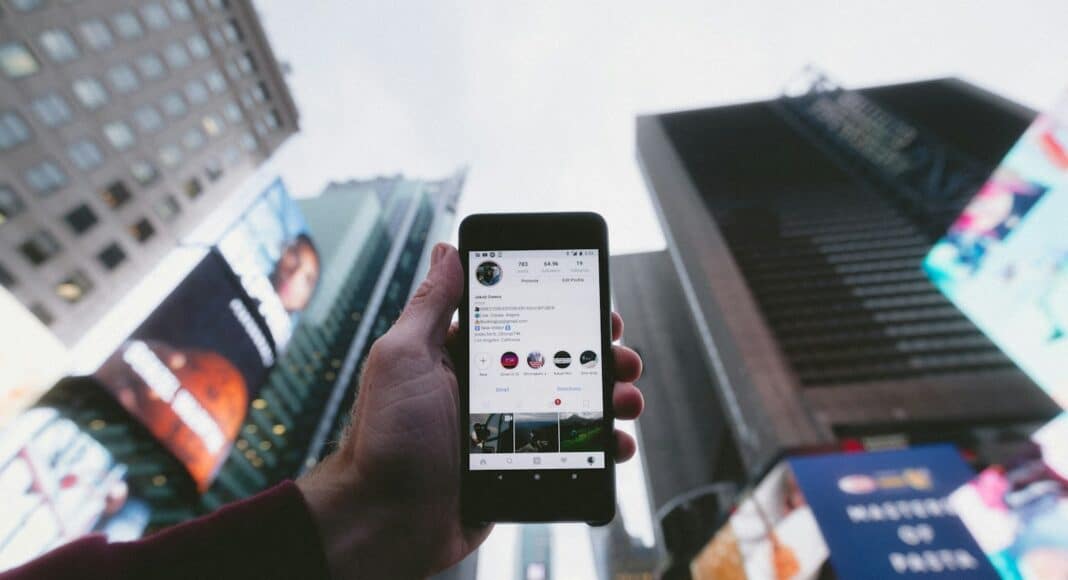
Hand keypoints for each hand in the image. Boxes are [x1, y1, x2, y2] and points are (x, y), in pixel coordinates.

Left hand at [297, 243, 644, 578]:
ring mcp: (508, 431)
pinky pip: (571, 452)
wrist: (385, 522)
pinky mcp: (521, 468)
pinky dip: (599, 448)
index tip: (597, 306)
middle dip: (598, 355)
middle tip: (623, 356)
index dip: (565, 312)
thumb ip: (431, 305)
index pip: (525, 322)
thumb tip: (448, 250)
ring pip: (573, 406)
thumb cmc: (385, 438)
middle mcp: (489, 389)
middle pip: (559, 362)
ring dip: (610, 398)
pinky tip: (616, 443)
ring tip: (628, 400)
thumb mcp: (404, 358)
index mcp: (462, 357)